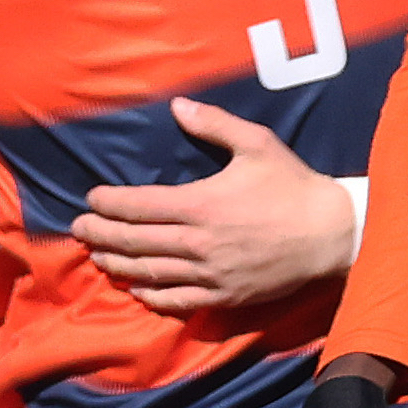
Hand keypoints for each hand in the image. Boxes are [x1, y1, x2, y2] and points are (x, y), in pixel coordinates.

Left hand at [75, 97, 354, 316]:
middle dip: (100, 235)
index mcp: (200, 204)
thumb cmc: (293, 186)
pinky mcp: (224, 295)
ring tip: (98, 259)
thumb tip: (177, 107)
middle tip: (78, 230)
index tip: (91, 200)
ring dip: (118, 266)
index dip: (109, 204)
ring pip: (150, 273)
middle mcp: (198, 243)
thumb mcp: (257, 144)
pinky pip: (178, 300)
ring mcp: (209, 274)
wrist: (330, 235)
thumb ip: (214, 125)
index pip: (139, 206)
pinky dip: (152, 296)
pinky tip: (137, 290)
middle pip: (134, 242)